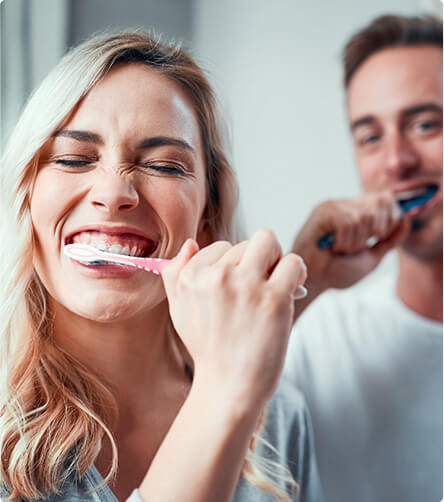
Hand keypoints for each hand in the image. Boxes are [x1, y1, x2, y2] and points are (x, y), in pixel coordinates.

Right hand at [162, 229, 306, 407]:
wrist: (229, 386)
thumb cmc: (209, 348)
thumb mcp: (180, 310)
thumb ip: (177, 273)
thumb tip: (190, 243)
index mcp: (191, 277)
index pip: (221, 247)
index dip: (233, 266)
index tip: (238, 288)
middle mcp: (216, 277)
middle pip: (246, 243)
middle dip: (255, 262)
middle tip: (258, 288)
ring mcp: (246, 286)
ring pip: (268, 242)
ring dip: (275, 260)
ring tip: (274, 284)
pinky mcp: (274, 298)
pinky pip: (293, 262)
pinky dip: (296, 272)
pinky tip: (290, 290)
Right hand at [292, 191, 410, 295]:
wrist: (315, 282)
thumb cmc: (337, 271)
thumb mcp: (372, 256)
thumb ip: (390, 239)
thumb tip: (407, 220)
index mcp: (357, 211)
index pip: (386, 199)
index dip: (392, 217)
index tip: (379, 238)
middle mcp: (346, 205)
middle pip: (380, 203)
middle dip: (376, 231)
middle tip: (357, 247)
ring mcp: (334, 206)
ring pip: (364, 217)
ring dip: (356, 243)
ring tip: (341, 250)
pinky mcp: (323, 212)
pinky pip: (348, 223)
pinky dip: (345, 242)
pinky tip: (332, 248)